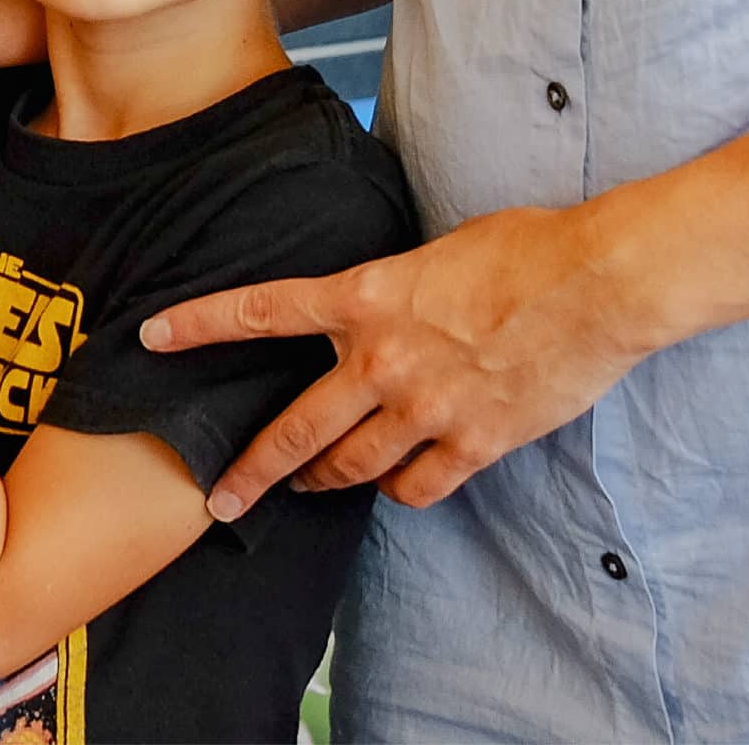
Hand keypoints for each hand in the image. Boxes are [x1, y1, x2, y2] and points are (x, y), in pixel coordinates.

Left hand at [141, 202, 649, 512]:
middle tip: (220, 499)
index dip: (201, 323)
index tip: (153, 334)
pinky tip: (395, 485)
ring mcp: (427, 408)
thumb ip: (392, 286)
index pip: (263, 310)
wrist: (595, 283)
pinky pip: (416, 487)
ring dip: (320, 482)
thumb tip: (377, 303)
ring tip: (302, 490)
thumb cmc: (523, 249)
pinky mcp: (474, 443)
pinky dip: (399, 490)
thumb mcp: (435, 250)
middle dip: (252, 468)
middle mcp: (384, 359)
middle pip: (298, 428)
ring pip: (351, 467)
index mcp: (367, 296)